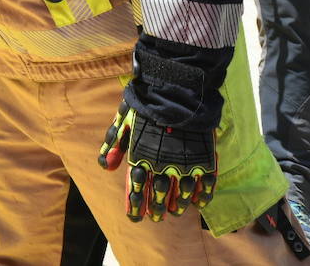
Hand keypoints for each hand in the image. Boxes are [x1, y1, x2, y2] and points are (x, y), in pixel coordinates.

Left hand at [98, 100, 216, 221]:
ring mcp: (185, 163)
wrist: (175, 91)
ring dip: (178, 204)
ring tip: (174, 212)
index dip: (135, 204)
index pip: (136, 187)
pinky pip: (205, 182)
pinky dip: (203, 194)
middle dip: (156, 208)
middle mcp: (162, 165)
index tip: (134, 217)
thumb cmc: (145, 105)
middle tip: (156, 218)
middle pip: (159, 194)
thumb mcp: (123, 122)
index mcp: (141, 157)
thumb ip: (113, 144)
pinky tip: (200, 203)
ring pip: (182, 192)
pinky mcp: (203, 158)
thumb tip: (105, 166)